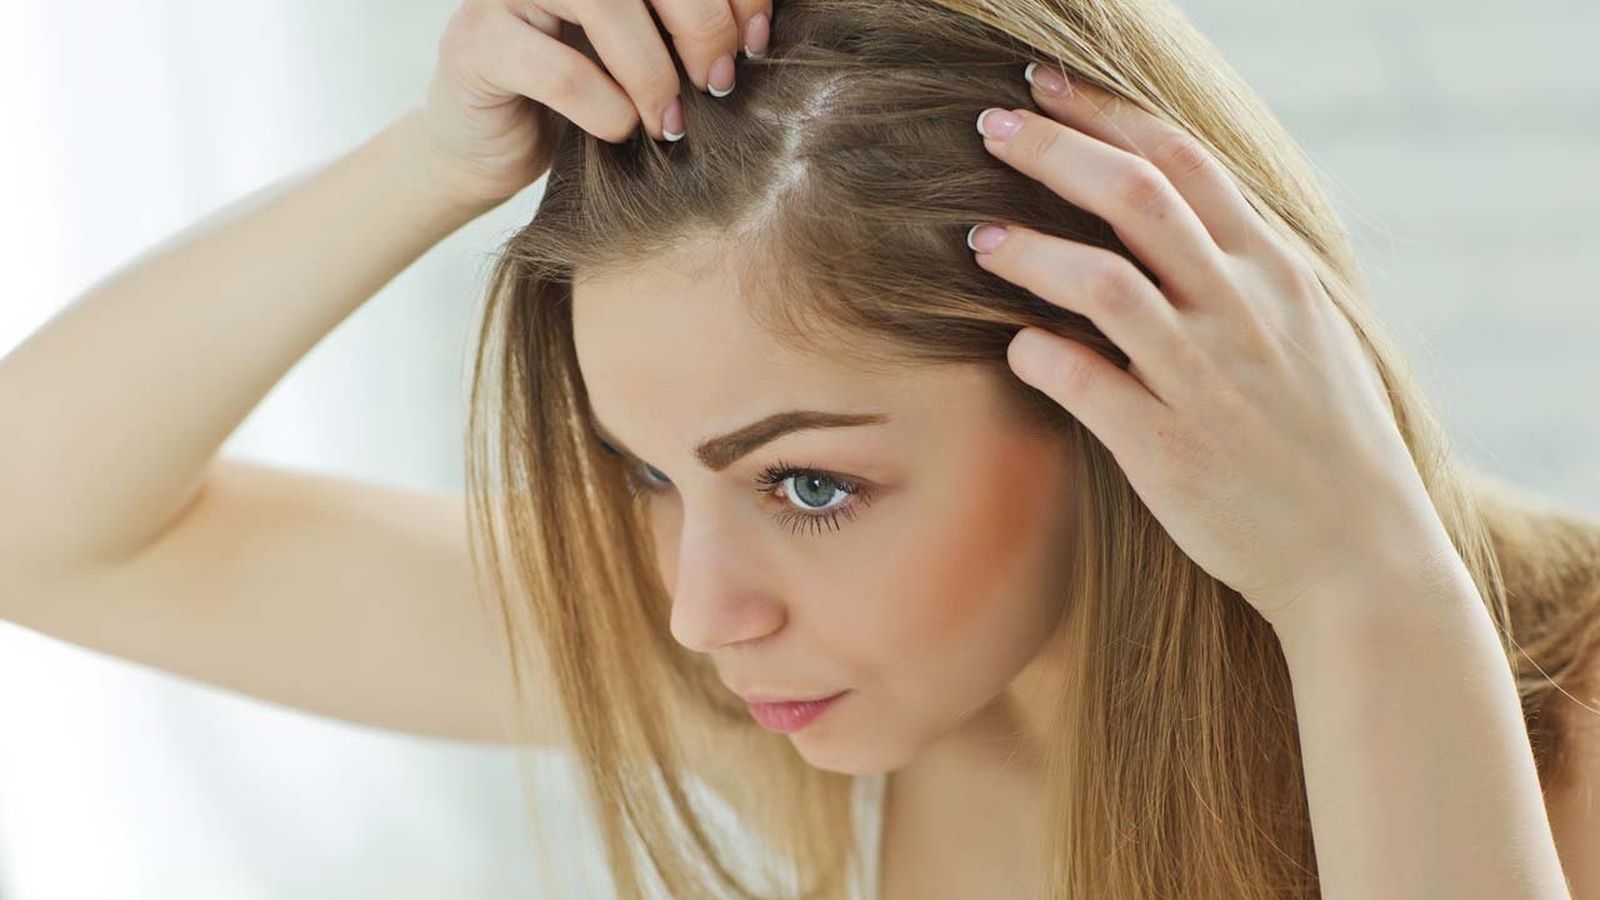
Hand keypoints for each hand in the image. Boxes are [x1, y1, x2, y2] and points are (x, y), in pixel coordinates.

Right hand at [418, 0, 771, 204]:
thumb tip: (757, 31)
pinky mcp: (476, 44)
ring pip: (604, 4)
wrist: (496, 146)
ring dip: (654, 72)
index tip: (756, 40)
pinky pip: (561, 70)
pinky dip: (606, 109)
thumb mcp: (648, 51)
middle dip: (701, 24)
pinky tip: (619, 133)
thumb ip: (688, 26)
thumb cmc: (587, 95)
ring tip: (669, 123)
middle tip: (717, 83)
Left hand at [969, 65, 1459, 625]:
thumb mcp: (1309, 328)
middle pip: (1136, 197)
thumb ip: (1246, 265)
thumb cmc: (1324, 438)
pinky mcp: (1169, 450)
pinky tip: (1014, 344)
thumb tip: (1178, 208)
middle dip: (1054, 151)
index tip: (1044, 88)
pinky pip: (1086, 383)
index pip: (1184, 161)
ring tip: (977, 239)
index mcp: (1275, 271)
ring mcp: (1206, 379)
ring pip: (1102, 283)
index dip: (1105, 114)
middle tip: (986, 128)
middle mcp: (1242, 311)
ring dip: (1030, 250)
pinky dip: (1039, 354)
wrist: (1358, 556)